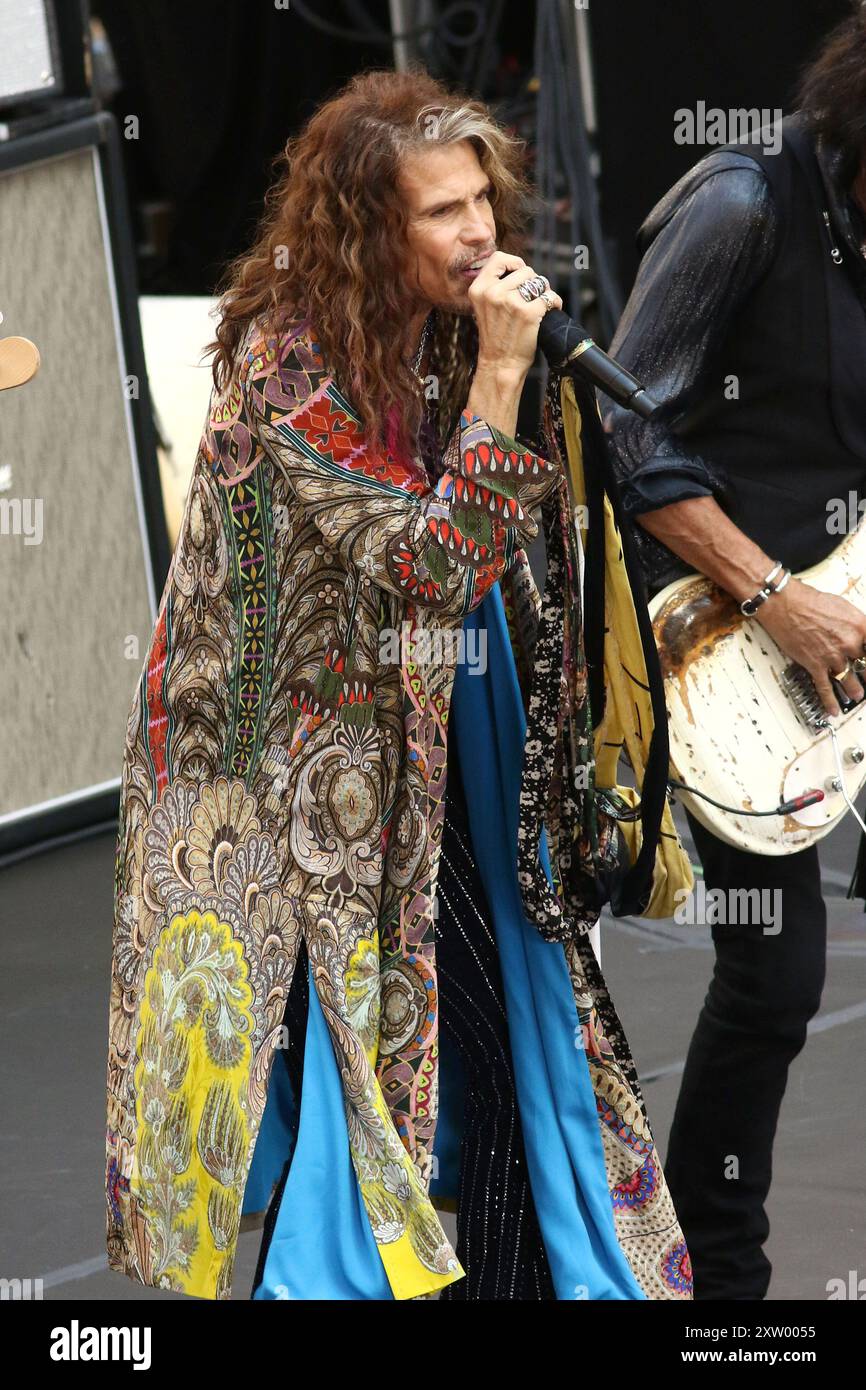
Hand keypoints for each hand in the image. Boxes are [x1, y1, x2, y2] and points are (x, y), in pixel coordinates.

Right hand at [467, 250, 562, 378]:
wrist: (499, 364)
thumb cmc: (496, 337)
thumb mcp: (484, 307)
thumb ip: (494, 287)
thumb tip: (518, 268)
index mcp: (478, 289)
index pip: (498, 258)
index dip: (513, 262)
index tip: (520, 273)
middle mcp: (492, 293)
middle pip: (524, 269)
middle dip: (533, 281)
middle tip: (533, 296)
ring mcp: (510, 302)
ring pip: (538, 281)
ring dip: (544, 290)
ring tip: (541, 303)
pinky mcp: (528, 313)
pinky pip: (549, 298)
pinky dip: (555, 303)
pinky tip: (551, 311)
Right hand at [755, 577, 865, 716]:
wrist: (785, 604)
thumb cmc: (810, 600)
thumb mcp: (843, 606)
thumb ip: (855, 623)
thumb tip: (859, 633)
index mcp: (859, 626)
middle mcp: (849, 643)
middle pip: (865, 665)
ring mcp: (832, 656)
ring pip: (849, 679)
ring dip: (855, 690)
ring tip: (858, 695)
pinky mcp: (815, 664)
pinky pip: (825, 688)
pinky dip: (829, 701)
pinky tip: (833, 709)